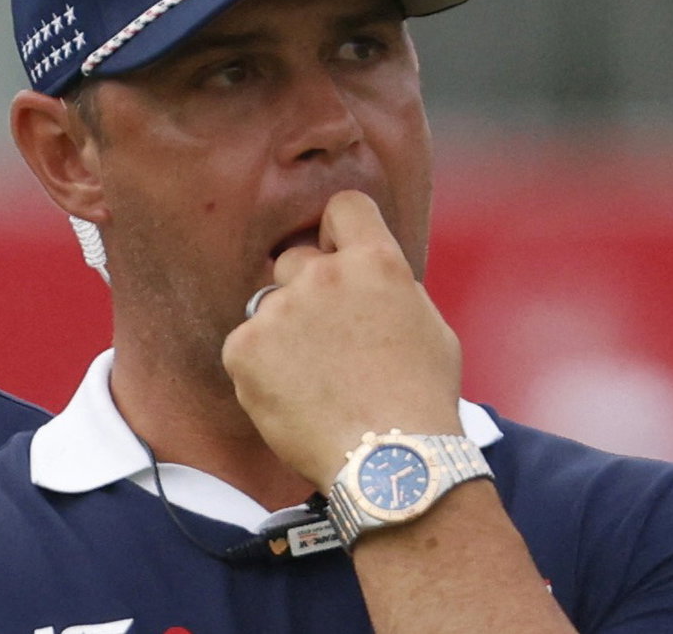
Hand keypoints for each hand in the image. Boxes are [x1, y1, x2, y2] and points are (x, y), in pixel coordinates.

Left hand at [221, 190, 461, 487]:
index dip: (340, 230)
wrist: (391, 465)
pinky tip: (292, 398)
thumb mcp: (427, 325)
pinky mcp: (244, 347)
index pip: (343, 207)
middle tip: (330, 344)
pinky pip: (245, 345)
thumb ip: (387, 285)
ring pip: (269, 307)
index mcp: (375, 262)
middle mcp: (323, 275)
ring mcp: (279, 310)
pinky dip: (260, 369)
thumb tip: (365, 267)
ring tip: (315, 382)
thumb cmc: (420, 401)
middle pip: (296, 260)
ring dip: (283, 333)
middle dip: (307, 292)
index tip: (339, 255)